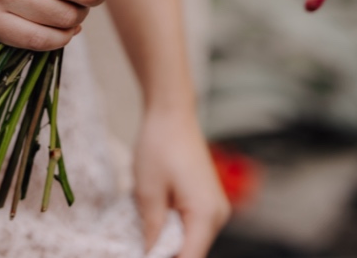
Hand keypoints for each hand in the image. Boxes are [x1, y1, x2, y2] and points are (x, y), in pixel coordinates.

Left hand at [132, 105, 229, 257]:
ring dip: (168, 244)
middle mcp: (218, 214)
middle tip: (138, 247)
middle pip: (192, 253)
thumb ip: (151, 231)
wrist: (172, 113)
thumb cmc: (160, 145)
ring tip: (143, 236)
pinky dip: (172, 231)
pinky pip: (192, 228)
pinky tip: (153, 223)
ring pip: (191, 242)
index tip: (143, 256)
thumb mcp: (147, 193)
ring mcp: (215, 207)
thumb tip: (149, 255)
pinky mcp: (208, 201)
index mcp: (206, 214)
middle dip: (165, 254)